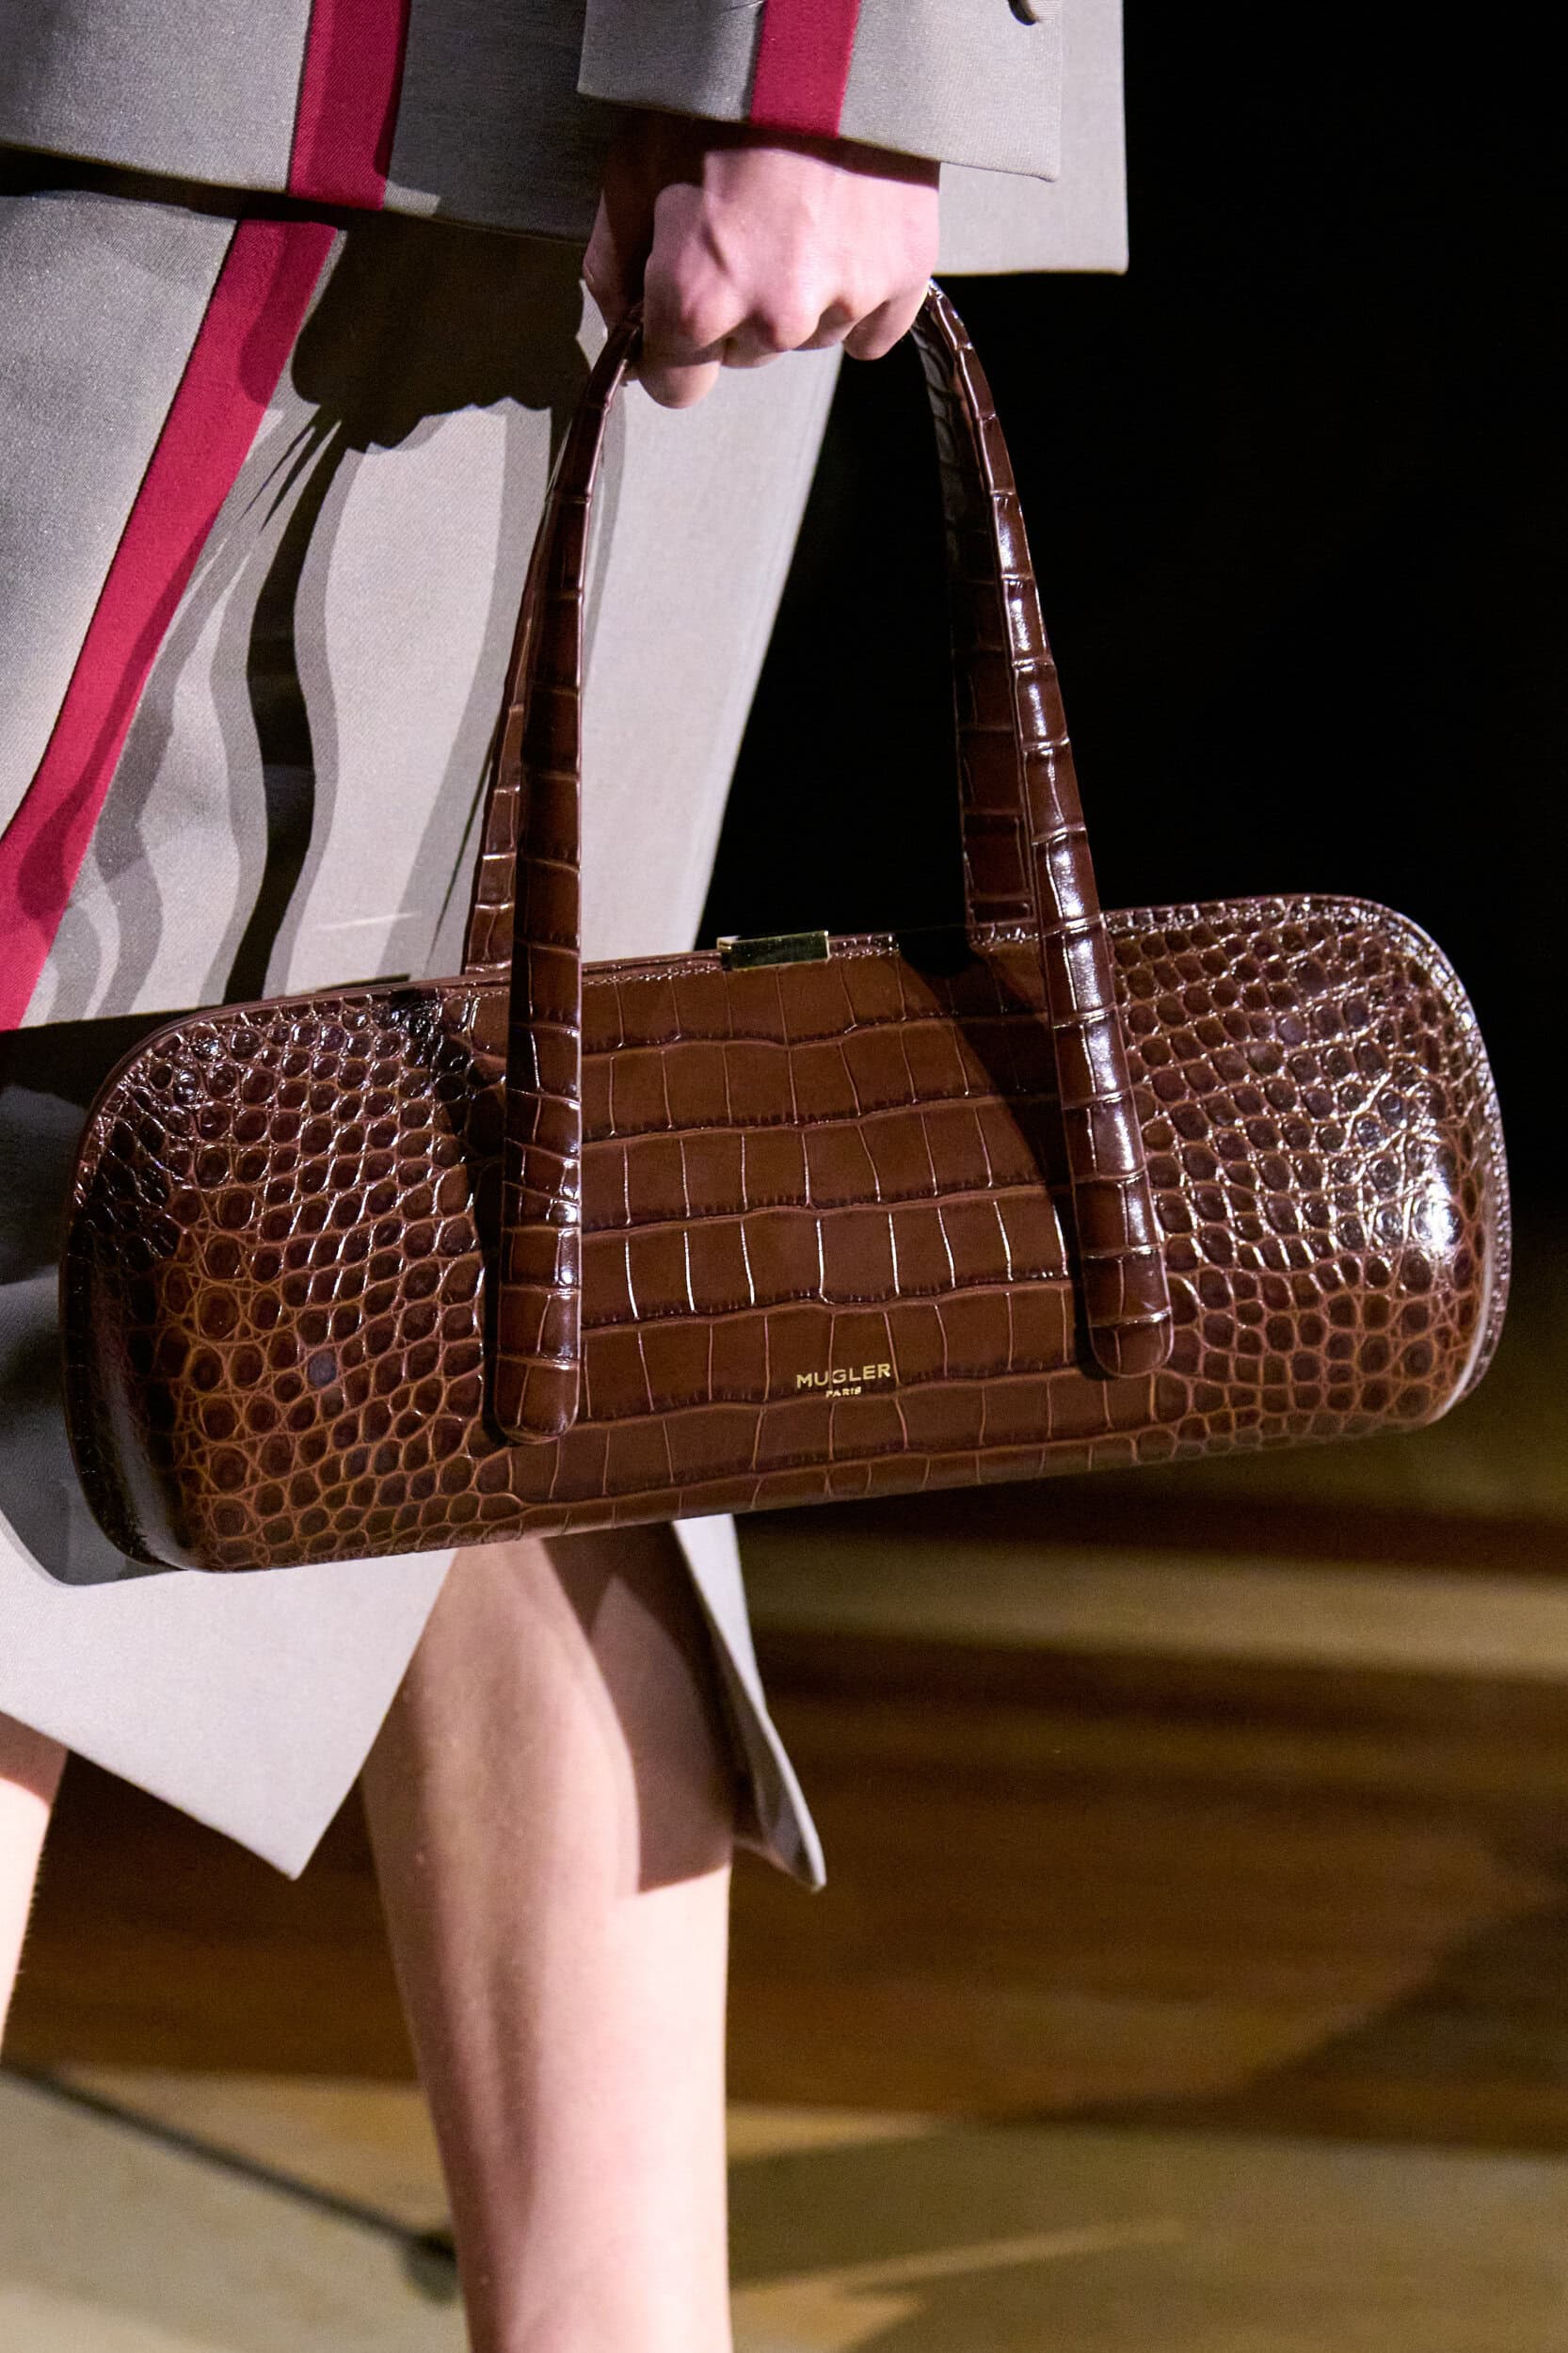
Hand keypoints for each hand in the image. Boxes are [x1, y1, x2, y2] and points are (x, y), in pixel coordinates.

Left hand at [584, 113, 938, 408]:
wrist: (819, 31)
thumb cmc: (716, 91)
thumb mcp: (632, 168)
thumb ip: (618, 265)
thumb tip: (624, 323)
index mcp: (698, 299)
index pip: (676, 387)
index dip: (669, 354)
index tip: (675, 323)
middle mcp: (774, 316)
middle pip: (744, 356)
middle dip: (736, 310)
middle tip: (741, 224)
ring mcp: (845, 298)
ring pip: (807, 337)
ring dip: (798, 297)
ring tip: (794, 212)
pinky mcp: (903, 275)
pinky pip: (871, 329)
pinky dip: (856, 296)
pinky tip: (840, 238)